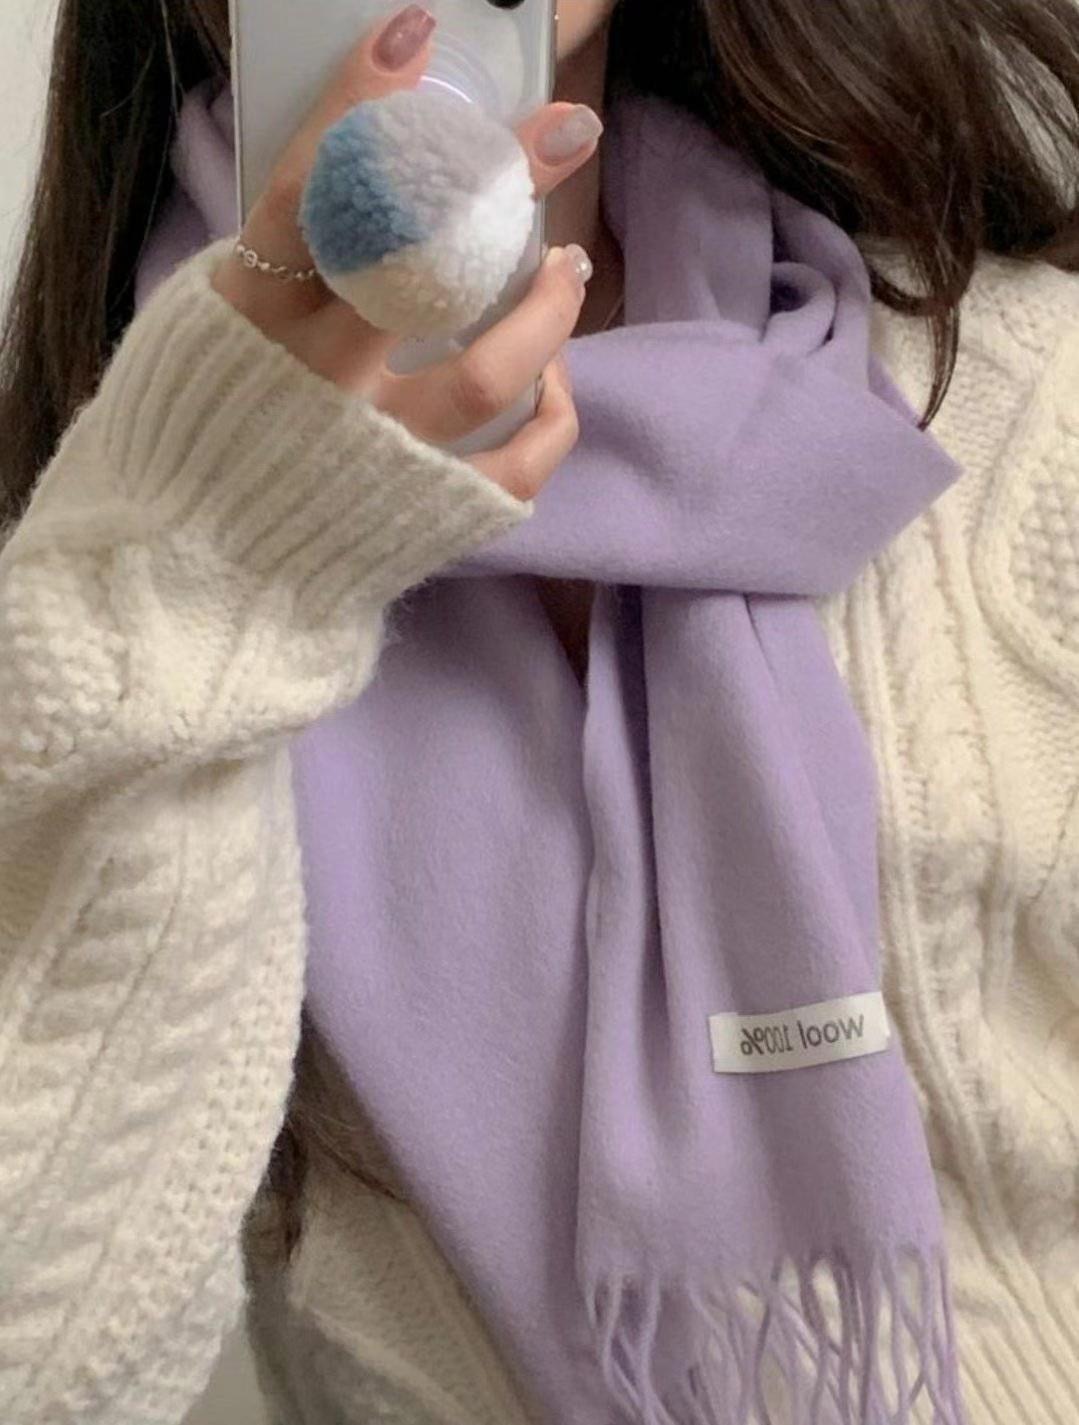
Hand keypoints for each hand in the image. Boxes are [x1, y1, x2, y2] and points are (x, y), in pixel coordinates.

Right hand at [211, 4, 601, 501]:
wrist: (185, 583)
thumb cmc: (189, 445)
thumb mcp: (199, 335)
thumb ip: (269, 275)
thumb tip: (346, 203)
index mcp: (249, 322)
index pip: (316, 191)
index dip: (368, 109)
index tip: (414, 37)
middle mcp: (318, 380)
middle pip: (423, 264)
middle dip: (500, 186)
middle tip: (562, 134)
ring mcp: (379, 451)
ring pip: (490, 371)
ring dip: (546, 310)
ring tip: (569, 267)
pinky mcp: (424, 514)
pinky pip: (515, 467)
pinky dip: (551, 422)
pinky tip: (558, 383)